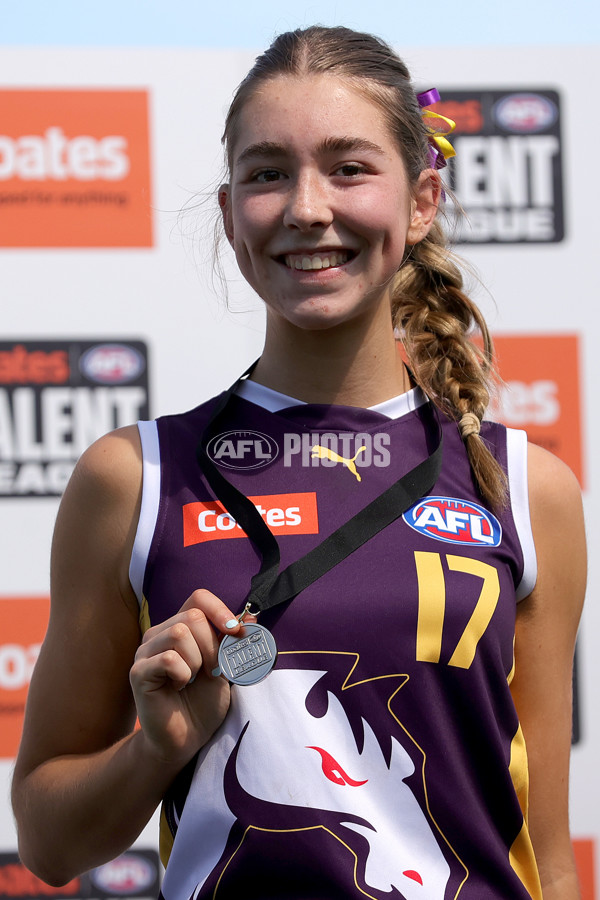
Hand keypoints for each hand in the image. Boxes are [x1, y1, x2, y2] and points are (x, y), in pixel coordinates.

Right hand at [129, 589, 251, 768]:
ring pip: (179, 634)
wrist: (186, 739)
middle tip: (211, 671)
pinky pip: (168, 659)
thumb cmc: (203, 702)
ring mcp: (145, 652)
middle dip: (212, 646)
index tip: (236, 633)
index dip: (219, 610)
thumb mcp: (225, 667)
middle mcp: (159, 634)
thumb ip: (233, 643)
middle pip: (192, 616)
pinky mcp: (138, 672)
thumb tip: (252, 617)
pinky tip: (180, 687)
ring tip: (193, 679)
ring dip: (197, 661)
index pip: (198, 597)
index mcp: (179, 626)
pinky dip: (183, 674)